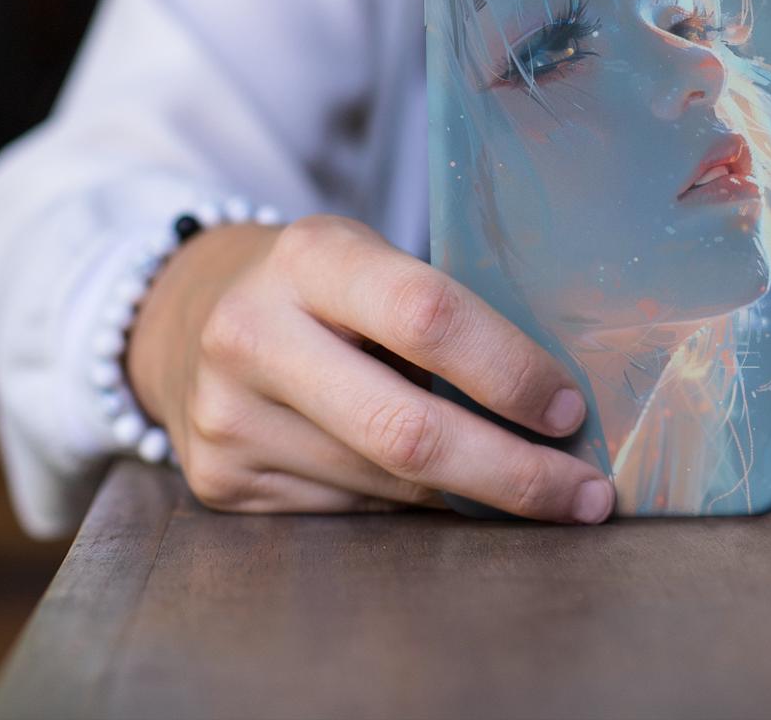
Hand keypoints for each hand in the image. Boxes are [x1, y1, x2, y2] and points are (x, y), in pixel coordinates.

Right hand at [125, 214, 613, 522]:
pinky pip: (351, 514)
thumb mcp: (368, 257)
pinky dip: (412, 509)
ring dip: (472, 498)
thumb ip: (440, 310)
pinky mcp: (219, 484)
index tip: (568, 408)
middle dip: (511, 472)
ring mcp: (229, 418)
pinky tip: (443, 493)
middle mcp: (254, 334)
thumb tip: (554, 399)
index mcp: (309, 257)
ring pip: (386, 486)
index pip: (426, 314)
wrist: (185, 314)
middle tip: (585, 494)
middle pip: (405, 430)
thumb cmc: (319, 284)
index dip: (508, 369)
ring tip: (535, 492)